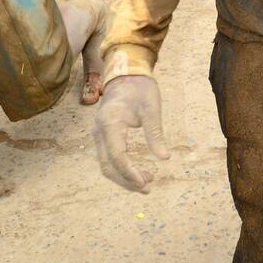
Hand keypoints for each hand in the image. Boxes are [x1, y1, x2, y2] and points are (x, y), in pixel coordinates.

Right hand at [93, 75, 169, 192]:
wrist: (126, 74)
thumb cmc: (140, 89)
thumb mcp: (152, 109)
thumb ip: (155, 133)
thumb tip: (164, 158)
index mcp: (110, 123)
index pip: (117, 156)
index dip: (130, 173)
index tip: (145, 183)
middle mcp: (99, 132)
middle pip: (107, 166)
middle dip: (126, 180)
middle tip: (148, 188)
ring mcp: (98, 135)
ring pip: (105, 165)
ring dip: (123, 177)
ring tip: (145, 183)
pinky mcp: (102, 136)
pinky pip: (107, 158)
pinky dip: (120, 169)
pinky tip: (136, 172)